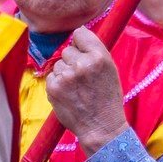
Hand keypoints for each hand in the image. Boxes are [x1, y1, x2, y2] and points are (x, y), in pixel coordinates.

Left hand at [46, 27, 128, 153]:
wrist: (101, 127)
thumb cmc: (107, 98)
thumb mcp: (110, 70)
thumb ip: (95, 51)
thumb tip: (77, 34)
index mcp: (100, 57)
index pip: (80, 34)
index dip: (81, 44)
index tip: (83, 53)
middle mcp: (82, 64)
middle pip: (67, 50)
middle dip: (73, 61)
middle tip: (83, 79)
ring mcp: (66, 76)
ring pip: (58, 64)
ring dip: (64, 73)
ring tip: (77, 89)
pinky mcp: (54, 87)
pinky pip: (52, 76)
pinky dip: (58, 84)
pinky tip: (69, 95)